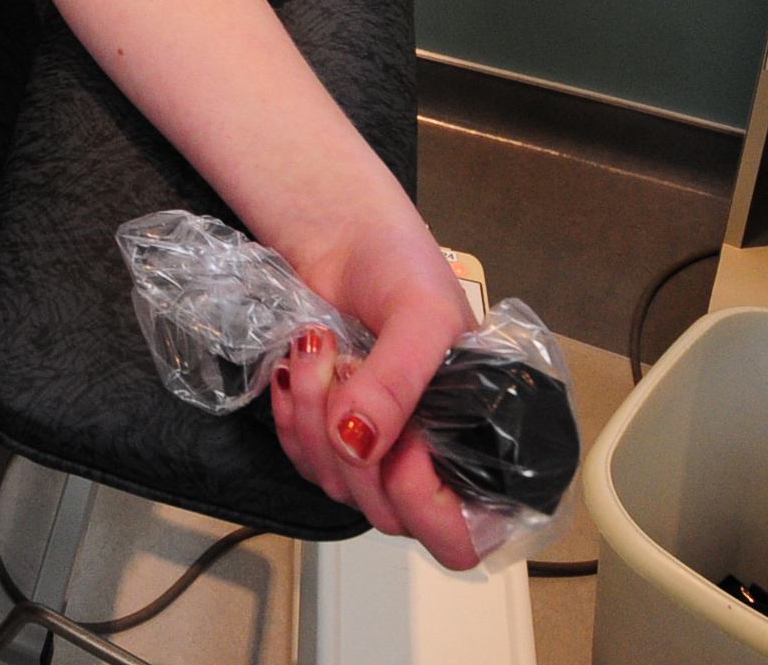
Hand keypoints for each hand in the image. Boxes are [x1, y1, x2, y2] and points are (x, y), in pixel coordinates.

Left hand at [270, 226, 482, 568]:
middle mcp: (428, 455)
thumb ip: (399, 382)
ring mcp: (373, 448)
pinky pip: (301, 460)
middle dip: (354, 448)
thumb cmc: (400, 266)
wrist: (341, 234)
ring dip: (315, 420)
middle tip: (349, 367)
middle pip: (387, 515)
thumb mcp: (421, 314)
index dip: (424, 503)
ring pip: (337, 489)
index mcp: (475, 439)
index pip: (460, 533)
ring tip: (321, 347)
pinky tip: (299, 366)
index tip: (402, 445)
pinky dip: (291, 418)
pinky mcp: (325, 432)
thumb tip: (361, 447)